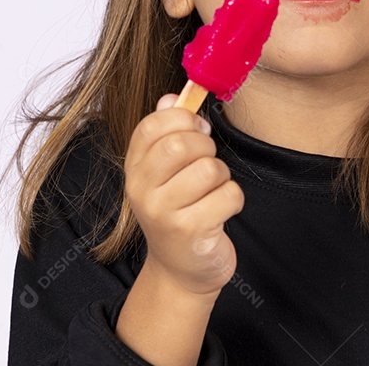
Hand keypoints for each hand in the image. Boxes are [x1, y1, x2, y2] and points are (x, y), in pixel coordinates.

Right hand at [124, 93, 243, 297]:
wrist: (182, 271)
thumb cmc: (179, 213)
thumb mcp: (166, 174)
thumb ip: (168, 133)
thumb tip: (172, 97)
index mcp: (135, 170)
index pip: (151, 126)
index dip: (182, 118)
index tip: (197, 129)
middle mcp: (143, 191)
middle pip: (182, 144)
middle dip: (206, 147)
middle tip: (207, 164)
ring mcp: (164, 214)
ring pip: (210, 169)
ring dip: (222, 177)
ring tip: (212, 192)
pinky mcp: (191, 232)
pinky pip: (229, 195)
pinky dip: (233, 200)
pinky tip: (220, 212)